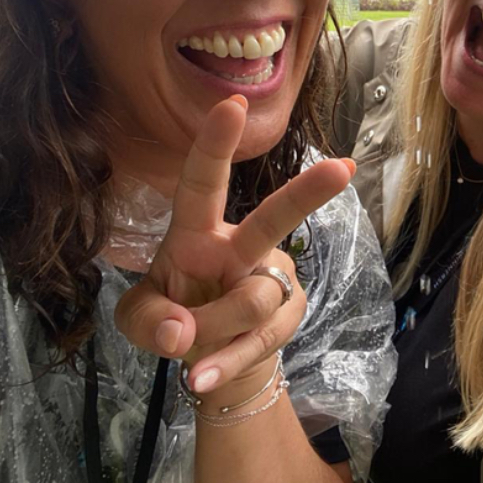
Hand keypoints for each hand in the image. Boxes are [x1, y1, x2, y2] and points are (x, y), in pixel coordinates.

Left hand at [114, 96, 352, 395]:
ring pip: (252, 299)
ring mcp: (270, 278)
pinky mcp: (289, 313)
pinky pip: (258, 340)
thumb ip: (147, 321)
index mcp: (197, 231)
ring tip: (188, 357)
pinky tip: (201, 378)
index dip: (215, 144)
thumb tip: (179, 331)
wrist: (214, 361)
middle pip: (274, 218)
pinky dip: (225, 363)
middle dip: (307, 193)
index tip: (233, 104)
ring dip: (212, 331)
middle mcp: (240, 246)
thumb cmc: (174, 317)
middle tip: (342, 169)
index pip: (202, 183)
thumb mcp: (140, 319)